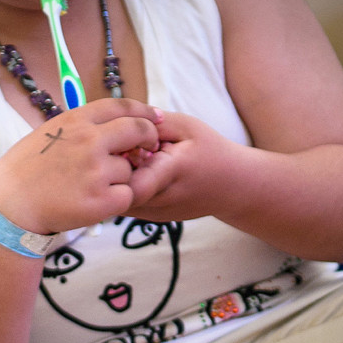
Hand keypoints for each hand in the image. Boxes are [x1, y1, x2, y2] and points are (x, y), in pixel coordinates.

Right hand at [0, 98, 163, 235]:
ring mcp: (96, 171)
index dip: (144, 111)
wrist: (9, 207)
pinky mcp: (101, 200)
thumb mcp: (48, 134)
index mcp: (76, 121)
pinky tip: (93, 204)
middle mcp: (89, 141)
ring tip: (90, 188)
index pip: (121, 106)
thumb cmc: (23, 171)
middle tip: (147, 150)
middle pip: (139, 131)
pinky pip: (126, 196)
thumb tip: (112, 124)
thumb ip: (80, 127)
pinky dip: (116, 201)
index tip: (156, 117)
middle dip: (148, 139)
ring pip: (130, 169)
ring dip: (120, 179)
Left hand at [125, 109, 241, 223]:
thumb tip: (117, 123)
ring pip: (116, 196)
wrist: (231, 186)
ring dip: (115, 178)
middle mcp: (160, 199)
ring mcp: (153, 214)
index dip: (116, 157)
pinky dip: (123, 186)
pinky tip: (135, 173)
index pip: (126, 174)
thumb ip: (150, 123)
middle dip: (111, 166)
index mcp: (171, 171)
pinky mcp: (148, 219)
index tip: (123, 142)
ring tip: (130, 161)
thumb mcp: (185, 126)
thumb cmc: (209, 151)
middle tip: (120, 150)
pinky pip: (123, 201)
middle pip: (116, 186)